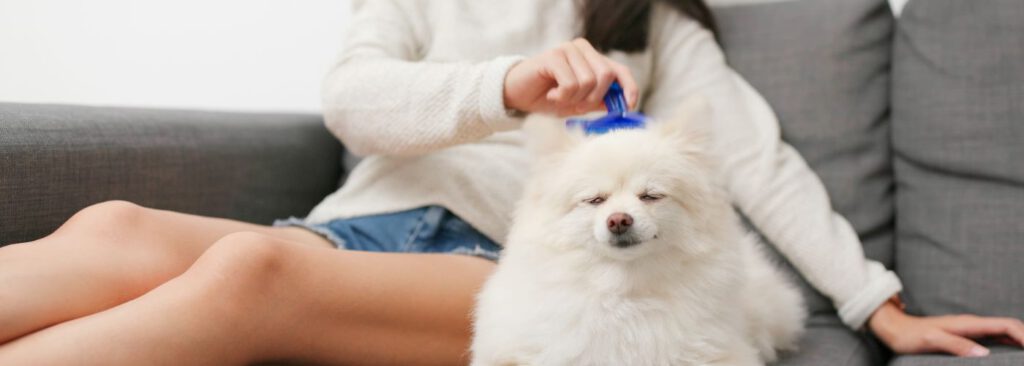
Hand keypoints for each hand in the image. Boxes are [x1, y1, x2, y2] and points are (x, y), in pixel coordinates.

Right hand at [503, 38, 638, 116]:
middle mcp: (583, 49)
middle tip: (576, 106)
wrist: (517, 95)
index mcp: (592, 59)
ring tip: (559, 98)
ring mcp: (568, 50)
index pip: (620, 70)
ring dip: (575, 98)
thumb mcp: (578, 104)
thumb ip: (599, 102)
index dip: (629, 87)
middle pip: (606, 75)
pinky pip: (571, 83)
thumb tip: (621, 104)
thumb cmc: (547, 98)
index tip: (629, 106)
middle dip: (594, 98)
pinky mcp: (554, 56)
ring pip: (589, 81)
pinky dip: (563, 96)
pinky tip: (551, 94)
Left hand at [869, 301, 1023, 356]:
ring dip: (1020, 341)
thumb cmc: (910, 336)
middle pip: (1011, 327)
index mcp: (969, 324)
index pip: (1007, 325)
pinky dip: (1009, 344)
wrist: (894, 328)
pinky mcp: (966, 336)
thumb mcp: (931, 341)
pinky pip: (994, 338)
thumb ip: (956, 345)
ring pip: (1004, 332)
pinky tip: (1013, 354)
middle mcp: (973, 324)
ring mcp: (970, 330)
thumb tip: (984, 354)